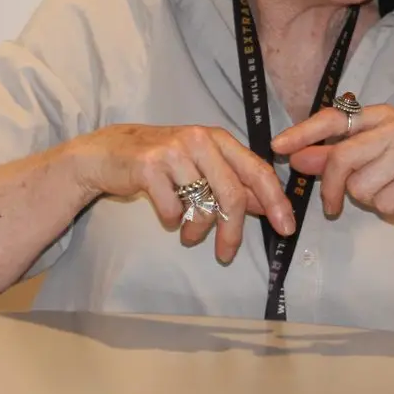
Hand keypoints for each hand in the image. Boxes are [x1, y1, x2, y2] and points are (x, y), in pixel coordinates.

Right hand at [72, 124, 295, 262]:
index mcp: (217, 138)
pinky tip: (167, 215)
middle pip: (232, 195)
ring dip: (198, 231)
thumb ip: (232, 182)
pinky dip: (173, 221)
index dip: (275, 200)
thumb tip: (268, 206)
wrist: (107, 153)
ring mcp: (173, 151)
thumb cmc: (160, 161)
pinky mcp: (149, 166)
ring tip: (190, 236)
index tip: (286, 228)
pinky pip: (173, 210)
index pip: (257, 170)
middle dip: (233, 232)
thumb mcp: (200, 165)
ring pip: (202, 206)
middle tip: (227, 254)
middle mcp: (199, 140)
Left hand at [270, 103, 393, 243]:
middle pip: (342, 158)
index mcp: (382, 115)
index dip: (304, 133)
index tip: (277, 147)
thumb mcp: (374, 157)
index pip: (334, 118)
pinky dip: (388, 211)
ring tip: (389, 194)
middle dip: (330, 187)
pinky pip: (383, 203)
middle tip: (330, 207)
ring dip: (368, 201)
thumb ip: (334, 156)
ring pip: (360, 187)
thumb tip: (296, 157)